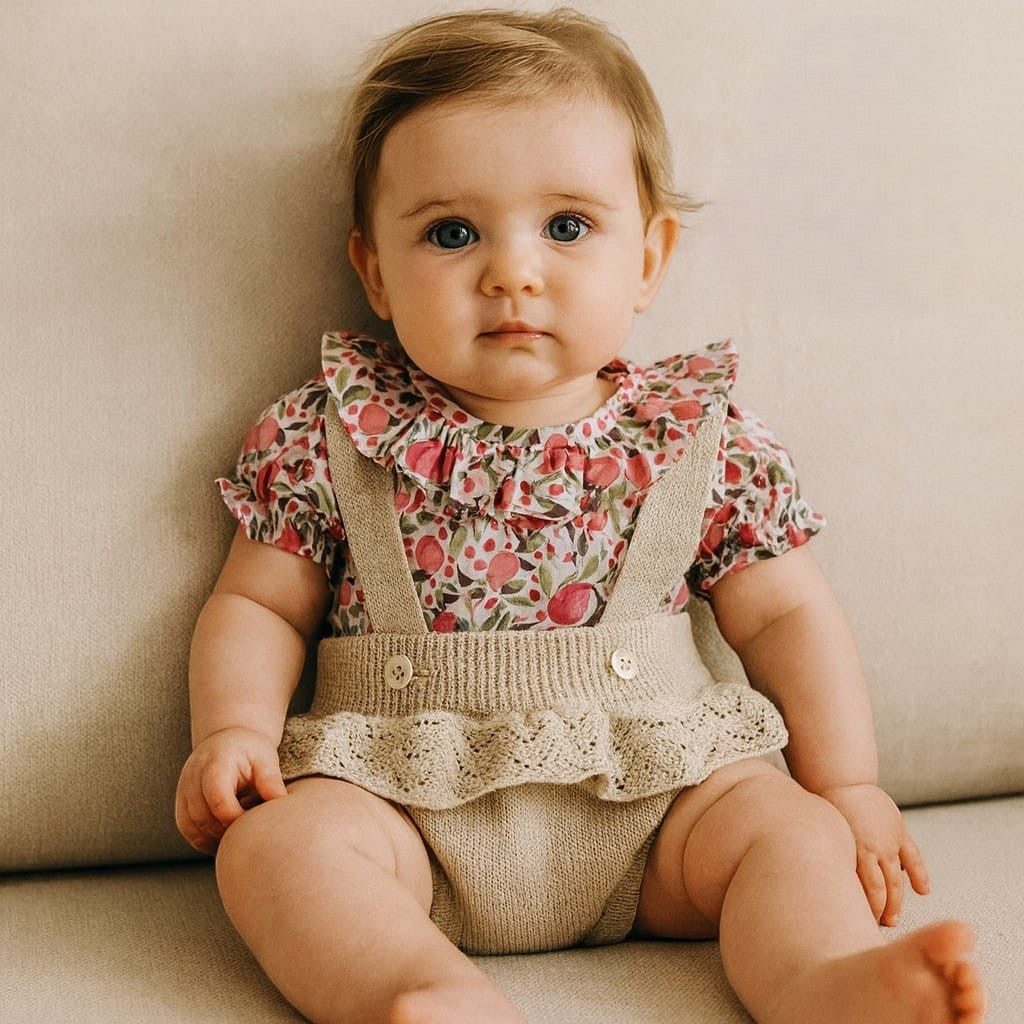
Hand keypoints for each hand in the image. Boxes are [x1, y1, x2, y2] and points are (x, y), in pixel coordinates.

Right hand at [175, 726, 287, 853]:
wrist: (227, 741)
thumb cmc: (249, 749)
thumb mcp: (265, 757)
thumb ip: (270, 779)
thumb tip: (281, 801)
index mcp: (214, 765)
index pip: (219, 802)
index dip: (238, 819)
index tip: (257, 823)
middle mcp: (192, 778)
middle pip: (204, 819)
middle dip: (228, 832)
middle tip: (251, 832)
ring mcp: (183, 792)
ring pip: (192, 828)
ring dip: (215, 838)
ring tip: (239, 834)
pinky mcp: (181, 804)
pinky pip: (188, 830)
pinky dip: (205, 840)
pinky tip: (225, 836)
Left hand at [821, 783, 929, 925]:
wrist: (842, 782)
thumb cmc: (829, 811)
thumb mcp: (830, 837)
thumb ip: (838, 858)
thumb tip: (836, 885)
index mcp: (858, 850)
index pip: (870, 890)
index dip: (870, 909)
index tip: (863, 922)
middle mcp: (877, 849)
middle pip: (885, 889)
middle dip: (884, 911)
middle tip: (879, 926)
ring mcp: (891, 841)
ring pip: (899, 879)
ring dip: (898, 901)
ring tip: (893, 919)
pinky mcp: (900, 832)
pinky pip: (914, 857)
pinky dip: (919, 874)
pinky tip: (923, 890)